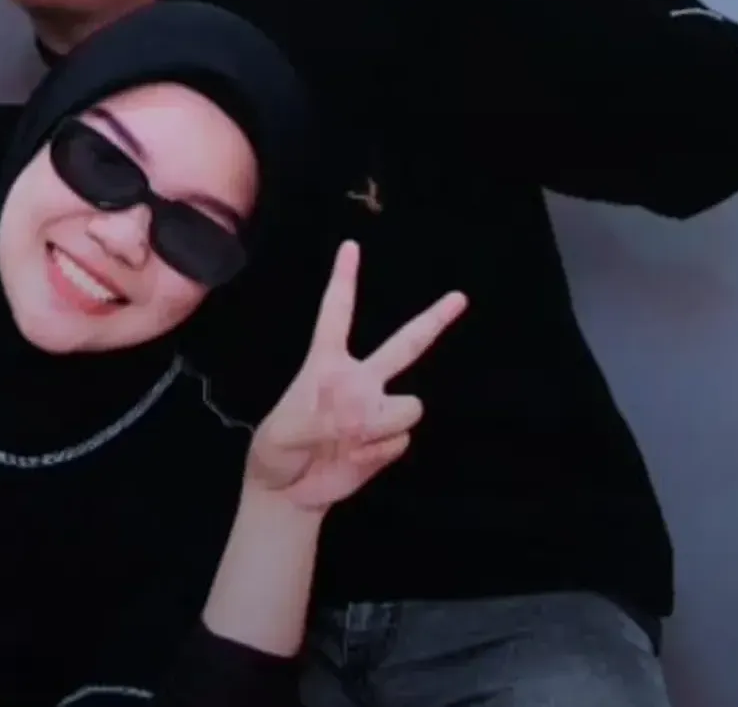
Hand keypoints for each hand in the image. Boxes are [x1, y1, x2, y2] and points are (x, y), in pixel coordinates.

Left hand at [247, 242, 467, 511]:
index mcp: (325, 363)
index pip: (336, 314)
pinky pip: (399, 440)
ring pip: (408, 406)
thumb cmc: (277, 452)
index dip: (344, 280)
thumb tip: (357, 416)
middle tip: (460, 296)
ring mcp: (378, 409)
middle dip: (433, 320)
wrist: (289, 492)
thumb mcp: (281, 433)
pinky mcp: (389, 440)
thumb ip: (318, 419)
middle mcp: (359, 379)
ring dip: (380, 426)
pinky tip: (353, 457)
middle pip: (403, 344)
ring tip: (345, 439)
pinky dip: (377, 453)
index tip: (350, 245)